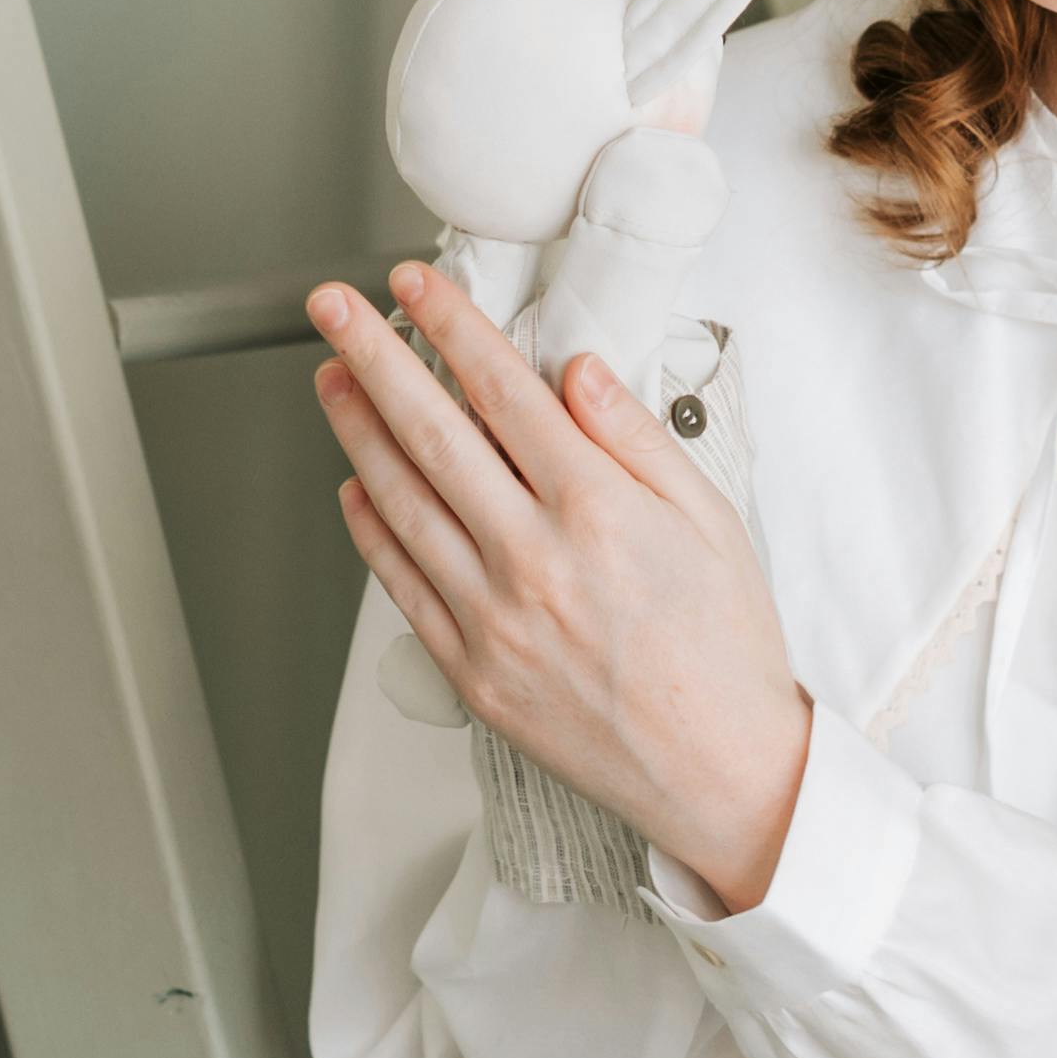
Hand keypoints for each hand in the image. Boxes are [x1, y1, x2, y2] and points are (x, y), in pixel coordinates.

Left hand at [314, 259, 816, 910]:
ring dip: (356, 430)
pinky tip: (356, 485)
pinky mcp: (471, 670)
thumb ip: (635, 437)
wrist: (722, 772)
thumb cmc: (725, 647)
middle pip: (431, 432)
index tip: (415, 284)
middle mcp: (533, 558)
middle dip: (374, 355)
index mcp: (597, 510)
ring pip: (401, 501)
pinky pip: (402, 583)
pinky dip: (370, 528)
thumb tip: (576, 370)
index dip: (451, 327)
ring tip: (331, 378)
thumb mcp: (710, 519)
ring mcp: (492, 617)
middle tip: (331, 306)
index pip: (503, 392)